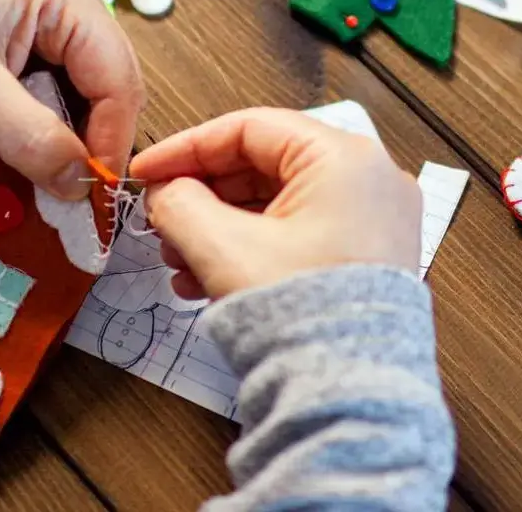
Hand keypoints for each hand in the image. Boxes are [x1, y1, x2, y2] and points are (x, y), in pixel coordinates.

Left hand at [0, 0, 143, 199]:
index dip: (110, 142)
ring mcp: (58, 24)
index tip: (89, 195)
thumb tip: (80, 187)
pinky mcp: (37, 44)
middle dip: (95, 143)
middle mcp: (75, 5)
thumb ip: (28, 136)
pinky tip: (34, 156)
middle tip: (73, 194)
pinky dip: (52, 130)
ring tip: (53, 180)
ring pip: (90, 97)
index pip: (118, 81)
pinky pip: (63, 95)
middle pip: (113, 89)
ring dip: (74, 141)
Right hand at [130, 108, 420, 299]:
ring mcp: (373, 220)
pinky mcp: (367, 258)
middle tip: (160, 219)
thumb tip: (166, 192)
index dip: (188, 147)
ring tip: (177, 259)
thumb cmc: (304, 315)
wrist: (353, 393)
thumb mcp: (224, 248)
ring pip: (277, 204)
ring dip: (220, 227)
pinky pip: (298, 234)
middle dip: (202, 195)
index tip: (148, 170)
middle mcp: (368, 179)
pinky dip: (252, 248)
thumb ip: (180, 204)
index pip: (249, 129)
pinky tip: (206, 278)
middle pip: (263, 166)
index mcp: (343, 158)